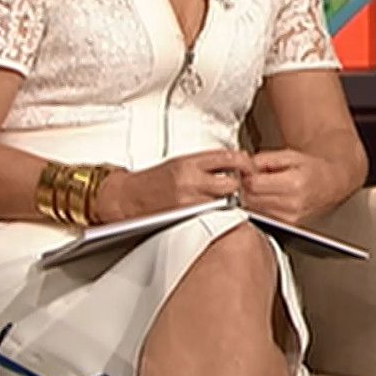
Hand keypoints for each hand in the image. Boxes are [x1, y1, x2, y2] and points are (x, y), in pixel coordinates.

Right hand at [94, 149, 247, 223]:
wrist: (125, 197)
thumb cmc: (151, 181)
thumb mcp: (179, 164)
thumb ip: (205, 164)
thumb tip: (233, 164)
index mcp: (188, 162)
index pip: (228, 157)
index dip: (245, 163)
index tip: (249, 167)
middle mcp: (189, 180)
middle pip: (232, 182)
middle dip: (239, 185)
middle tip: (238, 187)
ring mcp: (188, 200)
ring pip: (224, 201)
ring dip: (229, 201)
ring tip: (223, 200)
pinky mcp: (185, 217)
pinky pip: (211, 215)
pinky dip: (216, 214)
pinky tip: (212, 212)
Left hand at [239, 149, 344, 224]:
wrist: (332, 185)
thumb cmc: (314, 169)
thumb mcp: (290, 155)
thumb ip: (264, 159)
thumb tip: (243, 166)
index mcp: (294, 183)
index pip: (253, 184)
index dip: (246, 176)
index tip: (247, 171)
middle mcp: (292, 204)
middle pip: (251, 198)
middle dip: (247, 187)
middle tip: (254, 178)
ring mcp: (290, 218)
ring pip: (254, 209)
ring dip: (253, 198)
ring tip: (265, 187)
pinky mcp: (288, 226)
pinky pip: (263, 216)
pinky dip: (261, 207)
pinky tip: (271, 197)